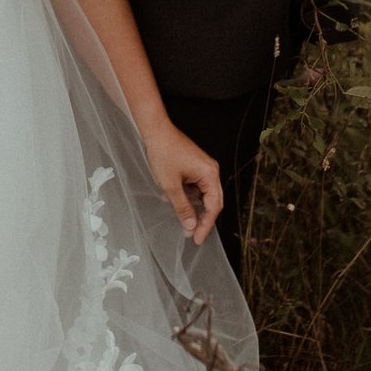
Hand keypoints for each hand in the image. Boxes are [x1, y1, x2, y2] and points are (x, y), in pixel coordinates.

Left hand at [140, 121, 222, 245]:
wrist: (156, 131)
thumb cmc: (164, 153)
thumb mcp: (171, 185)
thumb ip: (182, 207)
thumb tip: (191, 225)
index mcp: (210, 174)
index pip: (214, 206)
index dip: (206, 225)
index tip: (197, 238)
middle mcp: (211, 170)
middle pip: (212, 202)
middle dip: (202, 219)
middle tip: (193, 235)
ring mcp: (203, 168)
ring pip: (204, 195)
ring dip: (194, 208)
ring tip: (184, 221)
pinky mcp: (195, 166)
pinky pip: (196, 187)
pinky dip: (189, 197)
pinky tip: (176, 202)